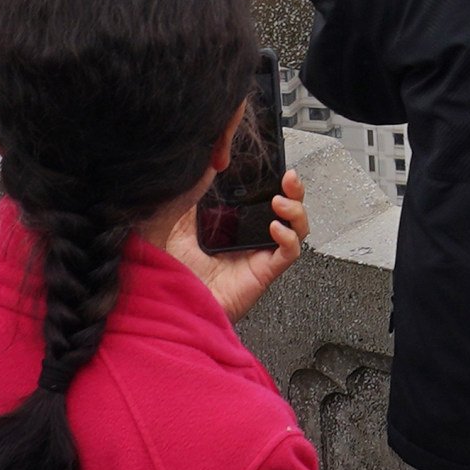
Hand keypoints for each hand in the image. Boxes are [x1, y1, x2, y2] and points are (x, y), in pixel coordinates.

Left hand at [171, 169, 309, 320]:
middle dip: (294, 190)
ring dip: (296, 210)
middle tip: (289, 178)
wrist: (172, 303)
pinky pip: (290, 252)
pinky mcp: (265, 271)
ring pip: (297, 228)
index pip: (264, 197)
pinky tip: (275, 228)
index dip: (273, 180)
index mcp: (234, 224)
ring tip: (280, 201)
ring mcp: (260, 254)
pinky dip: (289, 237)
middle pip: (287, 209)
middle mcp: (252, 238)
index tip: (271, 165)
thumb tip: (204, 166)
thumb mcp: (177, 224)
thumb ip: (190, 196)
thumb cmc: (172, 271)